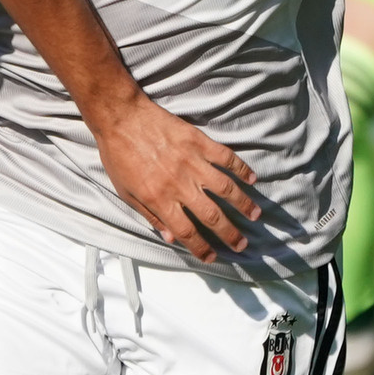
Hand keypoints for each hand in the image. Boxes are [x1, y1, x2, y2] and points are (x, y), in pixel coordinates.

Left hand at [90, 97, 259, 262]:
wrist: (120, 118)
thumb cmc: (118, 155)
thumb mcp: (126, 192)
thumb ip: (149, 215)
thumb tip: (170, 237)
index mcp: (159, 199)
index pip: (187, 232)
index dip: (201, 249)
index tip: (212, 257)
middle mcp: (179, 184)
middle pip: (212, 216)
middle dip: (230, 234)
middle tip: (242, 245)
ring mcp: (192, 162)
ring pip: (226, 188)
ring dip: (243, 204)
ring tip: (255, 216)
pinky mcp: (199, 142)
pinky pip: (226, 158)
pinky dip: (241, 169)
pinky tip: (252, 179)